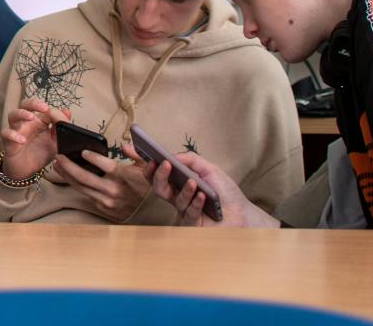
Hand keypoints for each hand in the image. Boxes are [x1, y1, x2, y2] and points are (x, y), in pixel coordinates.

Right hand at [0, 98, 67, 178]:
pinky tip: (22, 140)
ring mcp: (16, 130)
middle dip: (33, 103)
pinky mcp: (8, 141)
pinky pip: (6, 133)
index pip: (42, 108)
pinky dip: (13, 135)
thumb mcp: (55, 142)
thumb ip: (60, 128)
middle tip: (44, 108)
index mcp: (39, 121)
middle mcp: (26, 123)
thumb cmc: (40, 153)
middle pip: (25, 105)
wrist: (26, 171)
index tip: (58, 114)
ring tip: (31, 117)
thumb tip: (67, 111)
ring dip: (21, 113)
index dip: (49, 108)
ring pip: (13, 115)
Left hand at [54, 150, 150, 221]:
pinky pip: (86, 194)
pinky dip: (75, 185)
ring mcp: (106, 201)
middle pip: (85, 177)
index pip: (105, 165)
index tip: (82, 151)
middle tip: (58, 156)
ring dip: (67, 176)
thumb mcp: (145, 167)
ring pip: (81, 187)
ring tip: (57, 165)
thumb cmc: (145, 185)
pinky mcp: (102, 208)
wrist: (149, 211)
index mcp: (124, 177)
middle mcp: (113, 190)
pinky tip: (68, 177)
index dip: (92, 157)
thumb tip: (124, 146)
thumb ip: (135, 154)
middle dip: (68, 166)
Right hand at [142, 150, 277, 227]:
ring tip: (192, 181)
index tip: (129, 148)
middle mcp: (178, 195)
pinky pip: (188, 212)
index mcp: (179, 182)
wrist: (242, 213)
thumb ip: (191, 160)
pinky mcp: (192, 223)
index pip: (157, 171)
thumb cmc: (226, 192)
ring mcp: (183, 210)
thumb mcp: (210, 169)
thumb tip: (173, 155)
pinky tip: (203, 197)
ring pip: (171, 198)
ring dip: (181, 188)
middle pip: (157, 186)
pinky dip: (195, 202)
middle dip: (157, 174)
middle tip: (163, 164)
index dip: (143, 161)